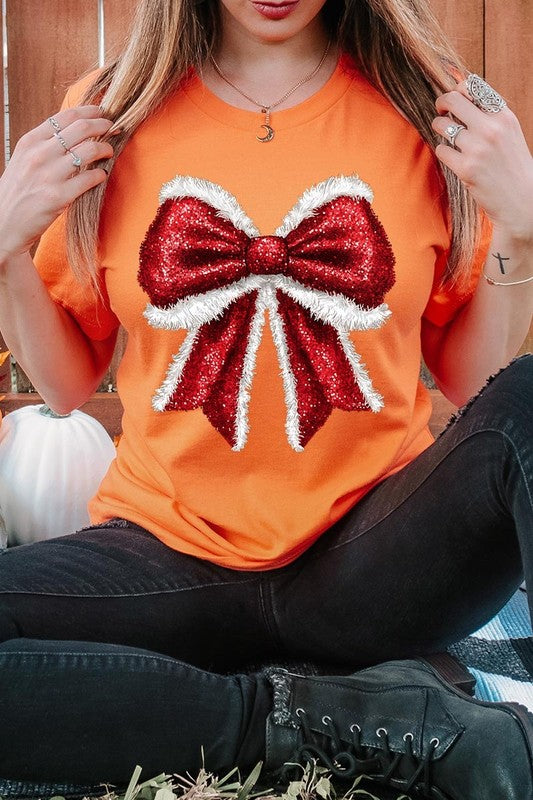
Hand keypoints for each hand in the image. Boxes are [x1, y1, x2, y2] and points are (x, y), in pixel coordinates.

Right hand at [0, 106, 116, 260]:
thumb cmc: (18, 192)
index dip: (89, 111)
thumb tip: (74, 132)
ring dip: (105, 149)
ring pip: (89, 151)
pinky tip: (102, 175)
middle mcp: (39, 155)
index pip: (65, 117)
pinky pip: (90, 178)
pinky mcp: (59, 196)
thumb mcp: (24, 160)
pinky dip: (101, 174)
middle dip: (103, 125)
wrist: (5, 223)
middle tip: (113, 128)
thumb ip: (45, 145)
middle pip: (81, 129)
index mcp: (30, 142)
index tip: (101, 112)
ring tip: (109, 152)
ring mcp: (49, 175)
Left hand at [432, 80, 532, 241]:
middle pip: (452, 100)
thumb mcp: (509, 133)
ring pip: (442, 125)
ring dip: (439, 129)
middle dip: (441, 103)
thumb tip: (461, 94)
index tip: (454, 101)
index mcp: (503, 116)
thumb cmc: (512, 165)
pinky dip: (443, 152)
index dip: (457, 91)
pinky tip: (453, 158)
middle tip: (441, 112)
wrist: (521, 199)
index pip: (472, 87)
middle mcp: (491, 128)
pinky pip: (441, 150)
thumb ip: (490, 115)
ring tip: (448, 137)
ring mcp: (477, 148)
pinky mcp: (466, 169)